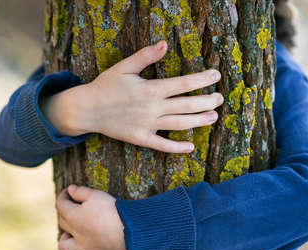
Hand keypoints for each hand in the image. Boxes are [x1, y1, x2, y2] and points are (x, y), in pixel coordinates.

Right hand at [40, 40, 222, 152]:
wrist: (87, 109)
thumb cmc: (106, 85)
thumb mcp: (124, 66)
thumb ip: (146, 56)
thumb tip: (165, 44)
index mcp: (151, 89)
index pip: (183, 84)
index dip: (202, 80)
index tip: (216, 76)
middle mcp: (152, 108)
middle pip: (187, 105)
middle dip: (207, 101)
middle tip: (220, 98)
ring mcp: (148, 125)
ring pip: (180, 124)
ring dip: (199, 121)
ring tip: (214, 117)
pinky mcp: (141, 138)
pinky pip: (162, 145)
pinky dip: (177, 147)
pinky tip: (191, 147)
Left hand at [55, 185, 125, 249]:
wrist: (127, 232)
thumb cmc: (111, 211)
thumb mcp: (96, 195)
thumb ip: (81, 192)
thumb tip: (71, 189)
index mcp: (73, 216)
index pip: (60, 204)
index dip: (63, 196)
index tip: (68, 191)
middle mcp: (75, 233)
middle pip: (62, 222)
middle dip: (65, 213)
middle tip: (73, 208)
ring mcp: (83, 247)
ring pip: (64, 246)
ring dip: (65, 239)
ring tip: (70, 234)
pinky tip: (85, 247)